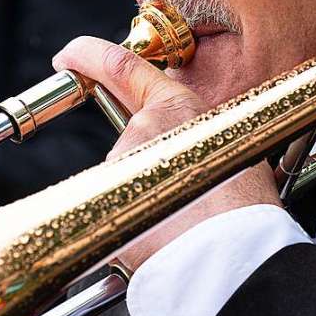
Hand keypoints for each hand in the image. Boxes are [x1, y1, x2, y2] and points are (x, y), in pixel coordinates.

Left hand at [53, 37, 280, 272]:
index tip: (69, 54)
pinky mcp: (106, 203)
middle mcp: (142, 131)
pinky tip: (165, 240)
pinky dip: (137, 224)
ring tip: (185, 225)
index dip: (88, 55)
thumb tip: (185, 142)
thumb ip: (198, 133)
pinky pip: (119, 210)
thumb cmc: (247, 211)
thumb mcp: (232, 148)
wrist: (234, 261)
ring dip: (148, 199)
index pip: (120, 67)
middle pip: (132, 142)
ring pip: (127, 180)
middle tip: (179, 194)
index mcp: (177, 109)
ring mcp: (121, 167)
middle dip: (149, 167)